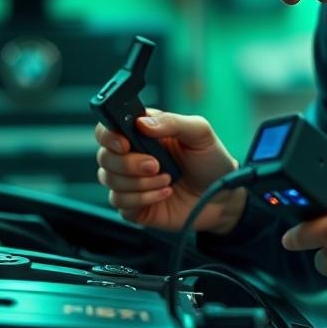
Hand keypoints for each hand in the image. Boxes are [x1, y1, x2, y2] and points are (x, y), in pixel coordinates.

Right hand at [95, 109, 245, 233]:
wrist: (222, 196)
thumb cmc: (210, 160)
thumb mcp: (199, 133)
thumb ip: (172, 122)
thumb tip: (141, 123)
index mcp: (141, 133)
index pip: (107, 129)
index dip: (109, 136)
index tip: (125, 143)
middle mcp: (131, 156)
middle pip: (104, 157)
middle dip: (129, 164)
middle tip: (156, 165)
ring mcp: (130, 182)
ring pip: (109, 181)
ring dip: (140, 183)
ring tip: (167, 179)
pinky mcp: (134, 205)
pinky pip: (120, 203)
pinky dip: (143, 198)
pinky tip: (164, 194)